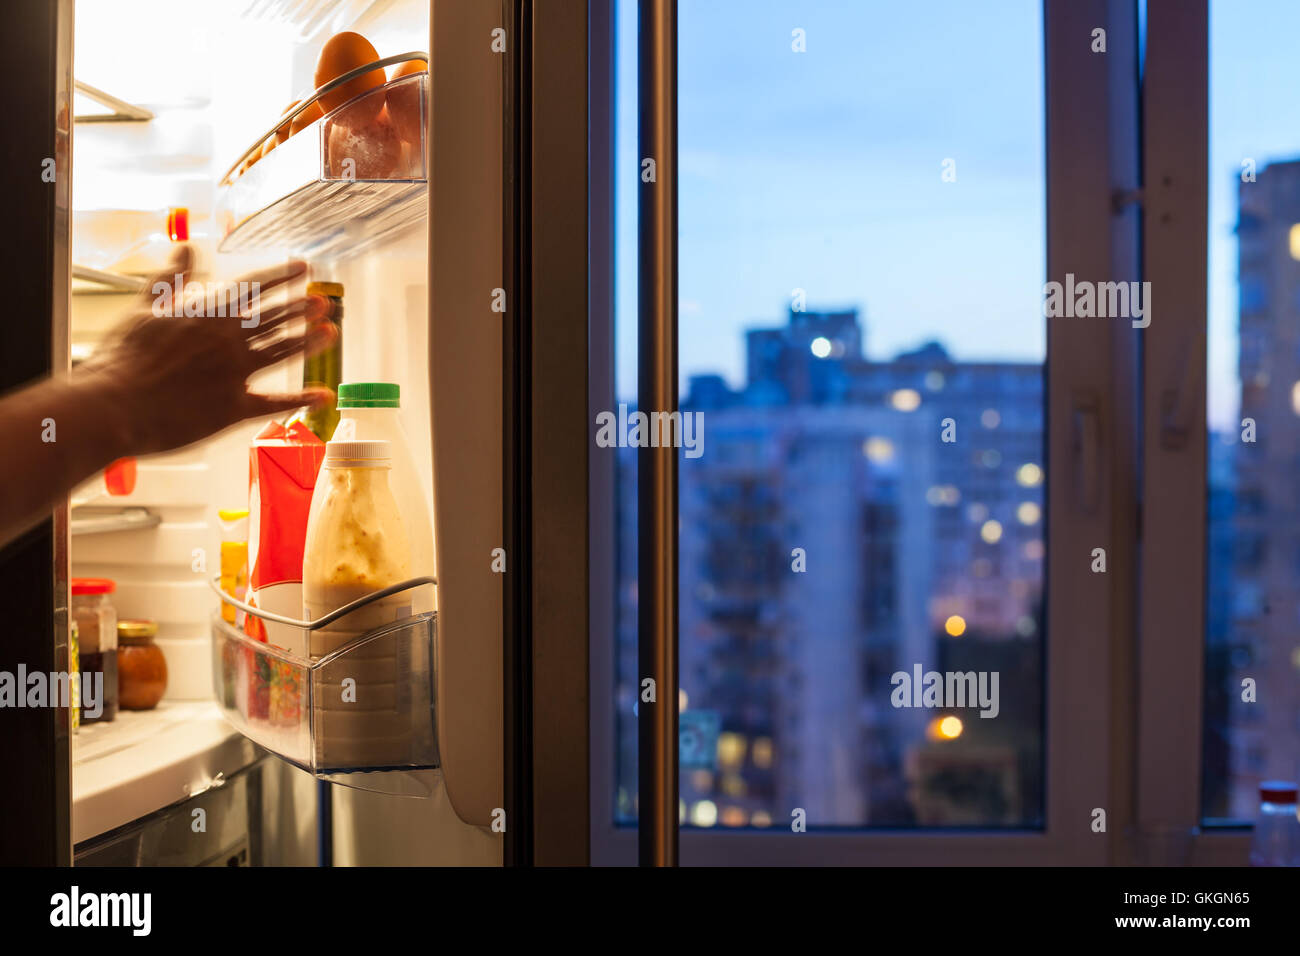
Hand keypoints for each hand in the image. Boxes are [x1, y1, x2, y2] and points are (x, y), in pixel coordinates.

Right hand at [76, 246, 338, 455]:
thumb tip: (186, 247)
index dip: (281, 276)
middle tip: (325, 300)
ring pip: (282, 352)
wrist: (113, 406)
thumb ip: (172, 278)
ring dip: (309, 341)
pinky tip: (323, 395)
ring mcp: (235, 375)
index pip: (254, 288)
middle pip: (275, 319)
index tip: (303, 266)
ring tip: (331, 331)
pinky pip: (274, 403)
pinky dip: (301, 400)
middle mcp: (228, 341)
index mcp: (208, 314)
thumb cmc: (123, 359)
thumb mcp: (145, 308)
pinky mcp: (234, 408)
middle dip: (302, 308)